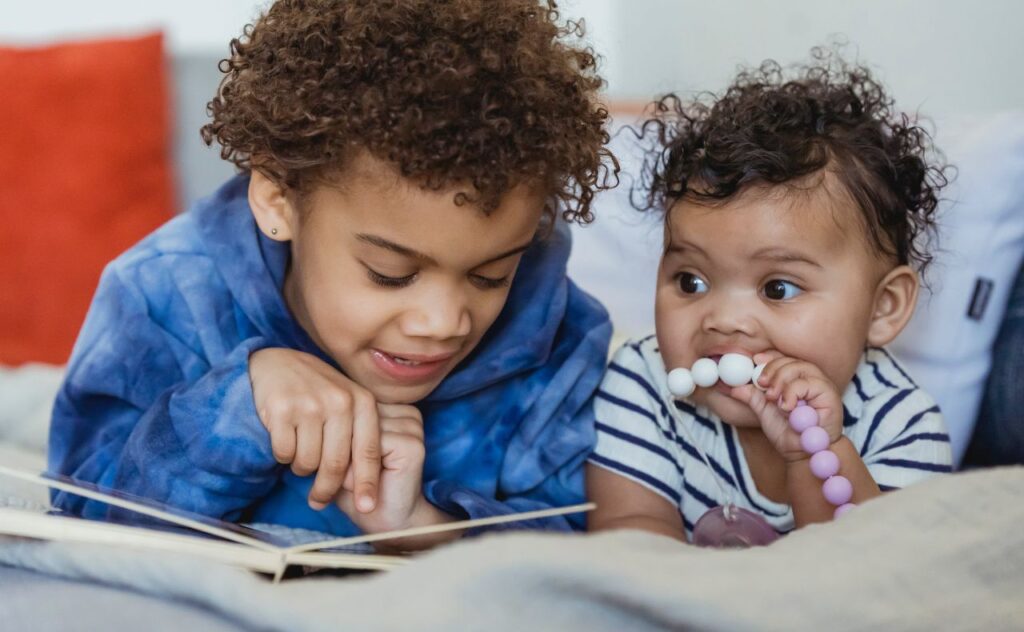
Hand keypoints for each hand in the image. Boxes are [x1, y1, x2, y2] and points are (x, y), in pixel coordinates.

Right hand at [249, 347, 380, 511]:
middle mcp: (339, 401)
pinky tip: (284, 440)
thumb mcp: (346, 401)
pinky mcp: (282, 409)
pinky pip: (284, 453)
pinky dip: (283, 455)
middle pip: (337, 464)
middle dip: (327, 489)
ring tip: (300, 454)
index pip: (369, 451)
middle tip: (318, 501)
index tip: (367, 508)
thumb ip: (359, 431)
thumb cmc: (315, 389)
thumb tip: (365, 480)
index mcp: (362, 401)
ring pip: (308, 462)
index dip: (368, 484)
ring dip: (302, 468)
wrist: (276, 363)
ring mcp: (310, 404)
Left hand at [335, 403, 437, 536]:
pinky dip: (360, 470)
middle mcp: (404, 411)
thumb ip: (334, 432)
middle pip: (355, 418)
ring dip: (349, 462)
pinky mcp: (412, 444)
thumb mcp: (341, 454)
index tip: (330, 462)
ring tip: (355, 483)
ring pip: (361, 433)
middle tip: (342, 480)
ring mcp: (412, 426)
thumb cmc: (360, 489)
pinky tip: (368, 484)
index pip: (350, 409)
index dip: (335, 438)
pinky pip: (371, 447)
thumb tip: (315, 420)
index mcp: (391, 408)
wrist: (387, 523)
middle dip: (341, 450)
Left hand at [729, 352, 843, 462]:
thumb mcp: (765, 412)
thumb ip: (753, 398)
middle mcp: (811, 379)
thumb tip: (734, 388)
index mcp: (797, 379)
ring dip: (781, 380)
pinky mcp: (829, 394)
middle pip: (791, 360)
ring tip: (772, 398)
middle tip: (761, 384)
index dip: (770, 357)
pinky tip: (786, 406)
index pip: (784, 359)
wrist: (803, 454)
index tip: (755, 360)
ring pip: (800, 367)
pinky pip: (807, 383)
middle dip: (772, 369)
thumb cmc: (788, 433)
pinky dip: (792, 392)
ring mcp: (821, 385)